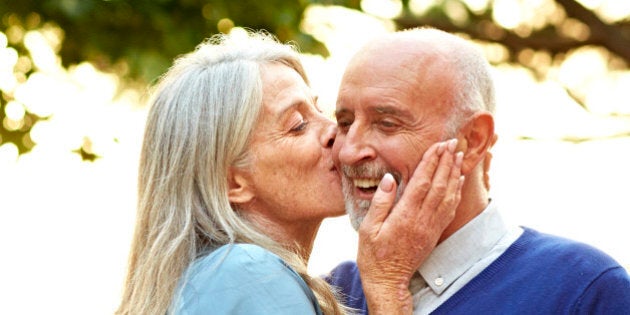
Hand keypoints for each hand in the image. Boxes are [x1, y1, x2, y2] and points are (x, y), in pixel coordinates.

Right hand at [357, 139, 463, 313]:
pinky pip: (449, 209)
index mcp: (405, 216)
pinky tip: (457, 180)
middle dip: (446, 161)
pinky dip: (455, 191)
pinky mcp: (434, 233)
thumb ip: (380, 203)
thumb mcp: (368, 228)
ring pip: (447, 195)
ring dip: (453, 173)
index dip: (431, 162)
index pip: (422, 183)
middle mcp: (422, 220)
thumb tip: (388, 179)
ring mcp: (430, 227)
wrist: (388, 280)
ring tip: (458, 155)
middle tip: (452, 142)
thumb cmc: (373, 255)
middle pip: (439, 185)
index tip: (437, 145)